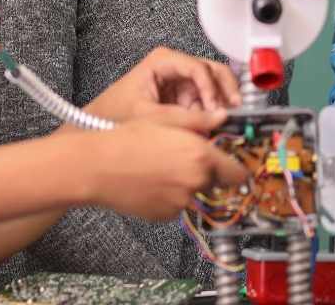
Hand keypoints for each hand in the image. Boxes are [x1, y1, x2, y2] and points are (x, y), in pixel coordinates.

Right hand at [84, 108, 247, 220]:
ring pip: (195, 194)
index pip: (238, 172)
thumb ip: (202, 121)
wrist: (96, 168)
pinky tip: (152, 182)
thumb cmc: (128, 139)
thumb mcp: (167, 121)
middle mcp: (195, 183)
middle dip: (208, 173)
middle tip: (186, 159)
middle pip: (216, 183)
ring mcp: (180, 203)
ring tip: (161, 168)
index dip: (236, 167)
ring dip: (187, 184)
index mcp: (201, 157)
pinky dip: (171, 197)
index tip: (233, 163)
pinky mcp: (165, 216)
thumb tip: (223, 117)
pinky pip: (177, 206)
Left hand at [86, 47, 240, 123]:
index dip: (212, 89)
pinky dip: (212, 111)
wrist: (91, 129)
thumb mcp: (149, 118)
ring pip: (212, 85)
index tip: (217, 109)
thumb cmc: (111, 117)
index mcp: (163, 61)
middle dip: (225, 90)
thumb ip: (185, 119)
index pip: (198, 68)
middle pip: (212, 70)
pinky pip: (204, 100)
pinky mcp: (181, 96)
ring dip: (220, 102)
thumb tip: (218, 119)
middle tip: (235, 110)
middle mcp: (174, 66)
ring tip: (225, 121)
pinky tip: (213, 125)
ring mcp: (179, 80)